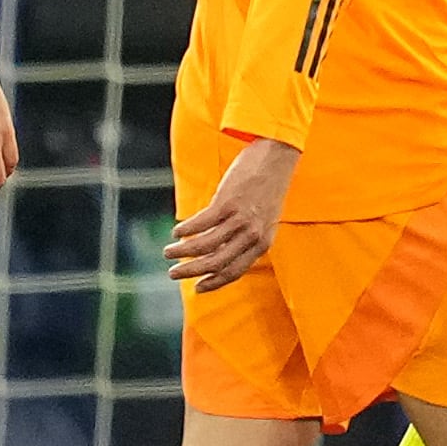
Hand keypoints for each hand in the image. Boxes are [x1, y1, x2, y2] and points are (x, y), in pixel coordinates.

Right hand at [167, 138, 298, 290]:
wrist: (278, 157)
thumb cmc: (269, 187)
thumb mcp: (265, 219)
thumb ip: (248, 237)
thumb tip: (221, 251)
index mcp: (263, 243)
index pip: (235, 272)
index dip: (214, 283)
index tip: (197, 288)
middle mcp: (252, 235)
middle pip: (216, 263)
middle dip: (192, 271)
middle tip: (174, 274)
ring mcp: (240, 219)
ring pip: (205, 246)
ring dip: (183, 252)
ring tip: (168, 252)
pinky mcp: (227, 202)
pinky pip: (201, 223)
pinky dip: (186, 230)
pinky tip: (176, 232)